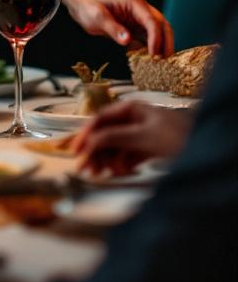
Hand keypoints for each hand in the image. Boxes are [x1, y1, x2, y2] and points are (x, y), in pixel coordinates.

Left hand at [64, 0, 173, 55]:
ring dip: (161, 46)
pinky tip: (148, 60)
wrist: (82, 4)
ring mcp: (140, 18)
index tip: (154, 55)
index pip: (152, 21)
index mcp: (135, 2)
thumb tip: (128, 40)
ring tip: (160, 64)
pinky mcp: (136, 27)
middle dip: (166, 43)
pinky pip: (149, 38)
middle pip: (162, 25)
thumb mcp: (97, 17)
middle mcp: (141, 9)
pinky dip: (151, 48)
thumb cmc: (88, 7)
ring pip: (159, 32)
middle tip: (165, 62)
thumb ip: (113, 28)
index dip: (156, 38)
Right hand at [73, 99, 192, 175]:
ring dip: (110, 160)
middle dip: (97, 151)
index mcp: (132, 108)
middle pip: (107, 134)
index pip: (101, 118)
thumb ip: (116, 137)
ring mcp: (142, 134)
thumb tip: (91, 140)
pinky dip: (123, 164)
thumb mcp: (144, 136)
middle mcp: (135, 119)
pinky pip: (128, 156)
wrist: (206, 149)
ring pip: (116, 147)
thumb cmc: (180, 136)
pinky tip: (124, 172)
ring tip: (107, 173)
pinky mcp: (149, 148)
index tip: (76, 149)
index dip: (87, 134)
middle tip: (87, 168)